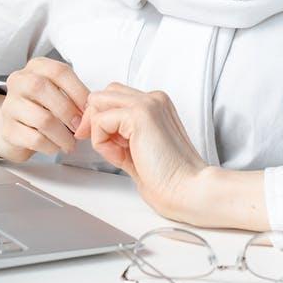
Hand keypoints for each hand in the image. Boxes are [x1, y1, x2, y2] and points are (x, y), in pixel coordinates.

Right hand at [0, 57, 89, 162]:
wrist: (13, 125)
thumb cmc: (41, 106)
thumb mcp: (57, 92)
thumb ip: (73, 95)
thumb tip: (90, 110)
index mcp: (36, 67)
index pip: (59, 71)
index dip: (78, 90)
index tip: (89, 108)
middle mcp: (19, 81)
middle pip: (44, 90)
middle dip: (68, 111)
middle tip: (80, 127)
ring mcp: (10, 105)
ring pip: (42, 119)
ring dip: (63, 135)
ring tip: (70, 143)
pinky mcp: (7, 129)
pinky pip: (34, 139)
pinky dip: (51, 146)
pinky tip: (55, 146)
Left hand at [76, 85, 208, 221]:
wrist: (189, 189)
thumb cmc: (169, 178)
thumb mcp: (138, 150)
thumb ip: (121, 135)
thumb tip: (96, 128)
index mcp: (157, 105)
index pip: (116, 96)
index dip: (102, 118)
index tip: (105, 143)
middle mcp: (153, 99)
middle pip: (104, 93)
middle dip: (94, 119)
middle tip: (102, 146)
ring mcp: (147, 104)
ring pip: (98, 102)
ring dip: (97, 131)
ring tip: (116, 154)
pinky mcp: (139, 115)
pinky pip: (100, 121)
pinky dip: (101, 141)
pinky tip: (119, 156)